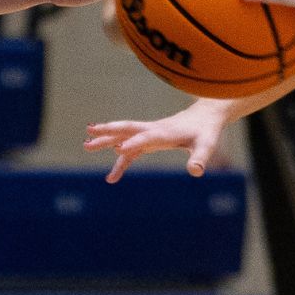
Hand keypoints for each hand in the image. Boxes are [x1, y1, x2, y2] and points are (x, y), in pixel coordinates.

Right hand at [85, 101, 230, 182]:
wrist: (205, 116)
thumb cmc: (206, 131)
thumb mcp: (207, 145)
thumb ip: (201, 157)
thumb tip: (195, 171)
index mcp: (165, 132)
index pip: (147, 137)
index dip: (134, 142)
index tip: (118, 149)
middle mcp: (153, 130)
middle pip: (127, 130)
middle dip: (108, 133)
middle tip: (88, 136)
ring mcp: (149, 134)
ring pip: (123, 136)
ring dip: (106, 140)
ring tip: (86, 145)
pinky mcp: (149, 141)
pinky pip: (131, 152)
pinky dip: (120, 162)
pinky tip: (112, 177)